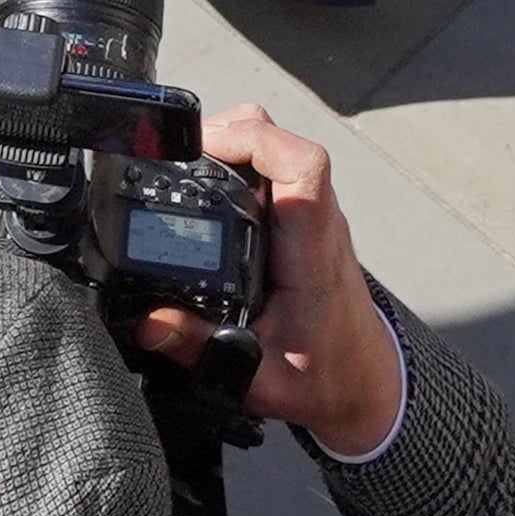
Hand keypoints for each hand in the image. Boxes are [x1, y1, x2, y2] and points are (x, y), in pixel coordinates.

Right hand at [130, 103, 402, 459]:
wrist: (364, 380)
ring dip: (230, 145)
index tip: (202, 148)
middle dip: (225, 134)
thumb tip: (150, 325)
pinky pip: (272, 169)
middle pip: (281, 142)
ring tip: (183, 167)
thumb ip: (203, 351)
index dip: (255, 141)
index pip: (303, 168)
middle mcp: (315, 222)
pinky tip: (204, 187)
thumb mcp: (261, 379)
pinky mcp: (300, 220)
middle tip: (175, 158)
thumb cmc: (325, 376)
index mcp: (311, 252)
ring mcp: (310, 216)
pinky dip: (236, 162)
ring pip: (276, 148)